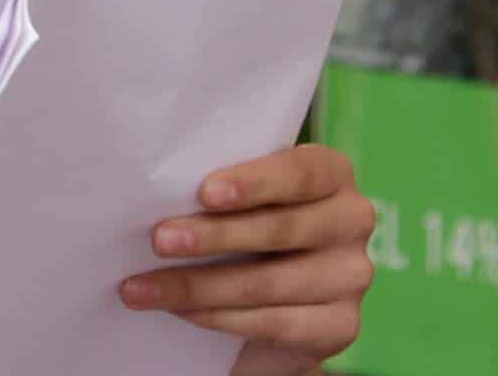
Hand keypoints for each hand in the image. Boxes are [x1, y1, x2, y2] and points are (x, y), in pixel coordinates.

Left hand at [118, 143, 375, 375]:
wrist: (275, 299)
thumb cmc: (250, 229)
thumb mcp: (246, 199)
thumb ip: (225, 190)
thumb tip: (158, 189)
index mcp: (332, 173)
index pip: (300, 172)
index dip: (254, 183)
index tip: (205, 193)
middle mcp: (352, 220)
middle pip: (280, 229)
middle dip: (213, 236)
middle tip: (159, 240)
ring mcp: (352, 276)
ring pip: (267, 283)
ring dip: (198, 286)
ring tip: (144, 287)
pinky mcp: (341, 326)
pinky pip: (272, 323)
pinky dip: (218, 318)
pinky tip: (181, 312)